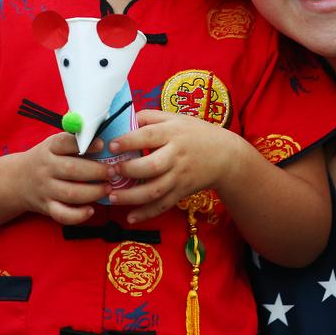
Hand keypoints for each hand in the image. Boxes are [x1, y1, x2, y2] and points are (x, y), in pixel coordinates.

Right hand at [9, 133, 111, 225]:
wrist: (17, 180)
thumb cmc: (46, 159)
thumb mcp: (54, 145)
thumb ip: (74, 141)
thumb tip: (104, 136)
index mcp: (49, 149)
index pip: (65, 143)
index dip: (84, 144)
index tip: (102, 145)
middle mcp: (46, 168)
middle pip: (71, 170)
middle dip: (96, 171)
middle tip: (113, 171)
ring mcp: (46, 189)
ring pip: (70, 193)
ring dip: (93, 192)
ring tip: (108, 188)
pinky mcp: (47, 207)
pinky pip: (62, 215)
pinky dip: (78, 215)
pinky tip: (91, 209)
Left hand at [106, 109, 248, 223]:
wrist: (225, 155)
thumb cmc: (195, 133)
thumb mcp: (176, 118)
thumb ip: (150, 117)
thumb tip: (123, 120)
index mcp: (173, 133)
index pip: (149, 136)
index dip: (129, 141)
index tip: (112, 145)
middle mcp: (176, 155)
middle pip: (152, 166)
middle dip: (129, 170)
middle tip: (110, 171)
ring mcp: (180, 176)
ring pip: (155, 190)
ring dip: (132, 196)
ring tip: (112, 197)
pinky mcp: (182, 192)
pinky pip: (163, 205)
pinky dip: (147, 213)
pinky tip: (130, 217)